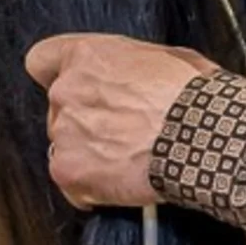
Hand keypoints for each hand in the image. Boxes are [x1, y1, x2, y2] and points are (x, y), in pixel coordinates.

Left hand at [25, 34, 218, 209]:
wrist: (203, 138)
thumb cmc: (194, 97)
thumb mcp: (169, 57)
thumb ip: (134, 64)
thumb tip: (140, 75)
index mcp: (88, 57)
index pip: (42, 60)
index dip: (57, 74)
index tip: (73, 86)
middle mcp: (66, 91)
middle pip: (60, 108)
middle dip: (88, 119)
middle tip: (123, 130)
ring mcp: (63, 133)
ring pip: (66, 146)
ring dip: (91, 153)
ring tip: (130, 158)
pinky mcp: (68, 171)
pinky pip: (72, 182)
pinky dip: (94, 187)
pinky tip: (124, 179)